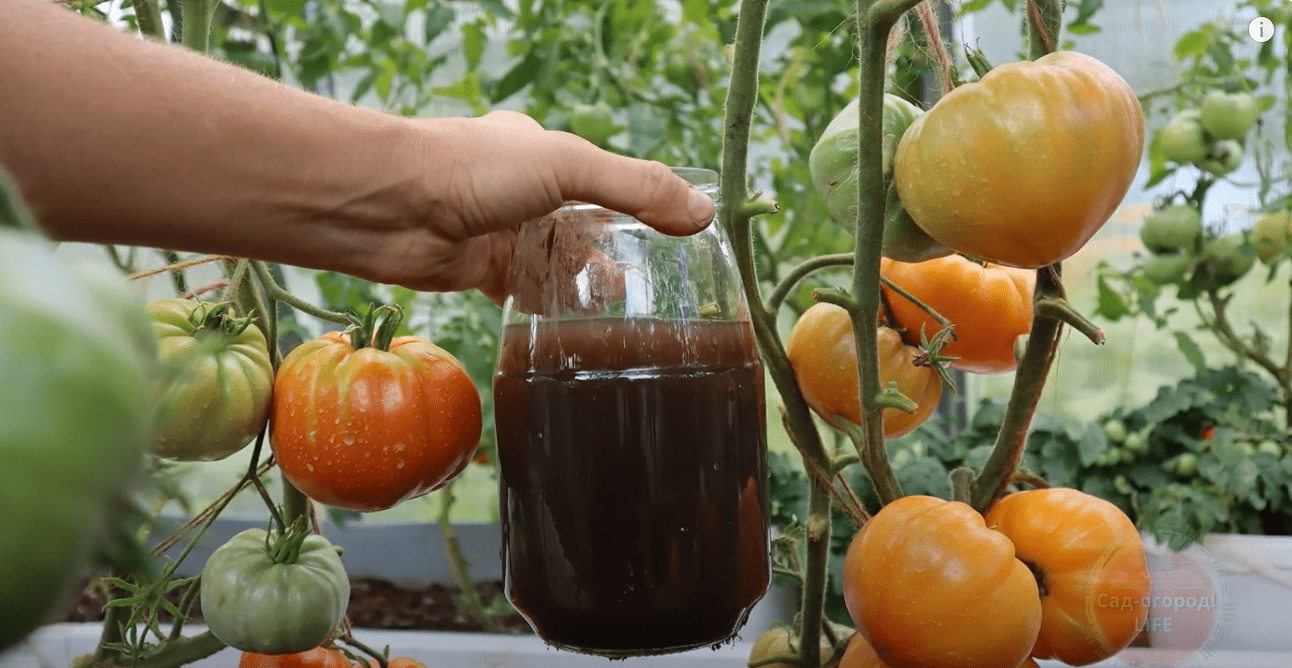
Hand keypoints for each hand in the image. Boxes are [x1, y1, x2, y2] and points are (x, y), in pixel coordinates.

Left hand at [369, 111, 715, 302]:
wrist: (390, 207)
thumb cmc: (475, 170)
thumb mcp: (570, 167)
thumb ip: (636, 189)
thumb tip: (701, 213)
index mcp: (542, 151)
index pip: (604, 178)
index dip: (638, 205)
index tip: (673, 238)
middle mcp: (522, 189)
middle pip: (581, 224)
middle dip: (613, 252)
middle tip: (650, 287)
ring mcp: (500, 232)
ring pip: (553, 262)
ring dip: (582, 282)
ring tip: (620, 311)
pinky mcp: (479, 271)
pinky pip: (522, 293)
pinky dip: (546, 307)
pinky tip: (571, 326)